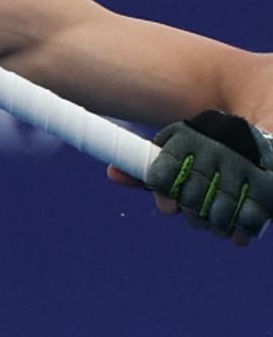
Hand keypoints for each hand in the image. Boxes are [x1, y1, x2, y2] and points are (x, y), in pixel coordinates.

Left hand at [111, 110, 272, 244]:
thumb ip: (144, 168)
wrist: (249, 137)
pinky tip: (235, 230)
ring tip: (216, 217)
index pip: (162, 176)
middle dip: (192, 213)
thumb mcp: (173, 152)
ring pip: (217, 216)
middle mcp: (213, 150)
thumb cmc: (201, 151)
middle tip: (196, 210)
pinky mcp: (267, 187)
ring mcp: (242, 168)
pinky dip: (240, 232)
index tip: (169, 203)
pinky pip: (248, 221)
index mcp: (185, 140)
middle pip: (189, 201)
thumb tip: (112, 174)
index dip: (163, 194)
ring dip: (215, 224)